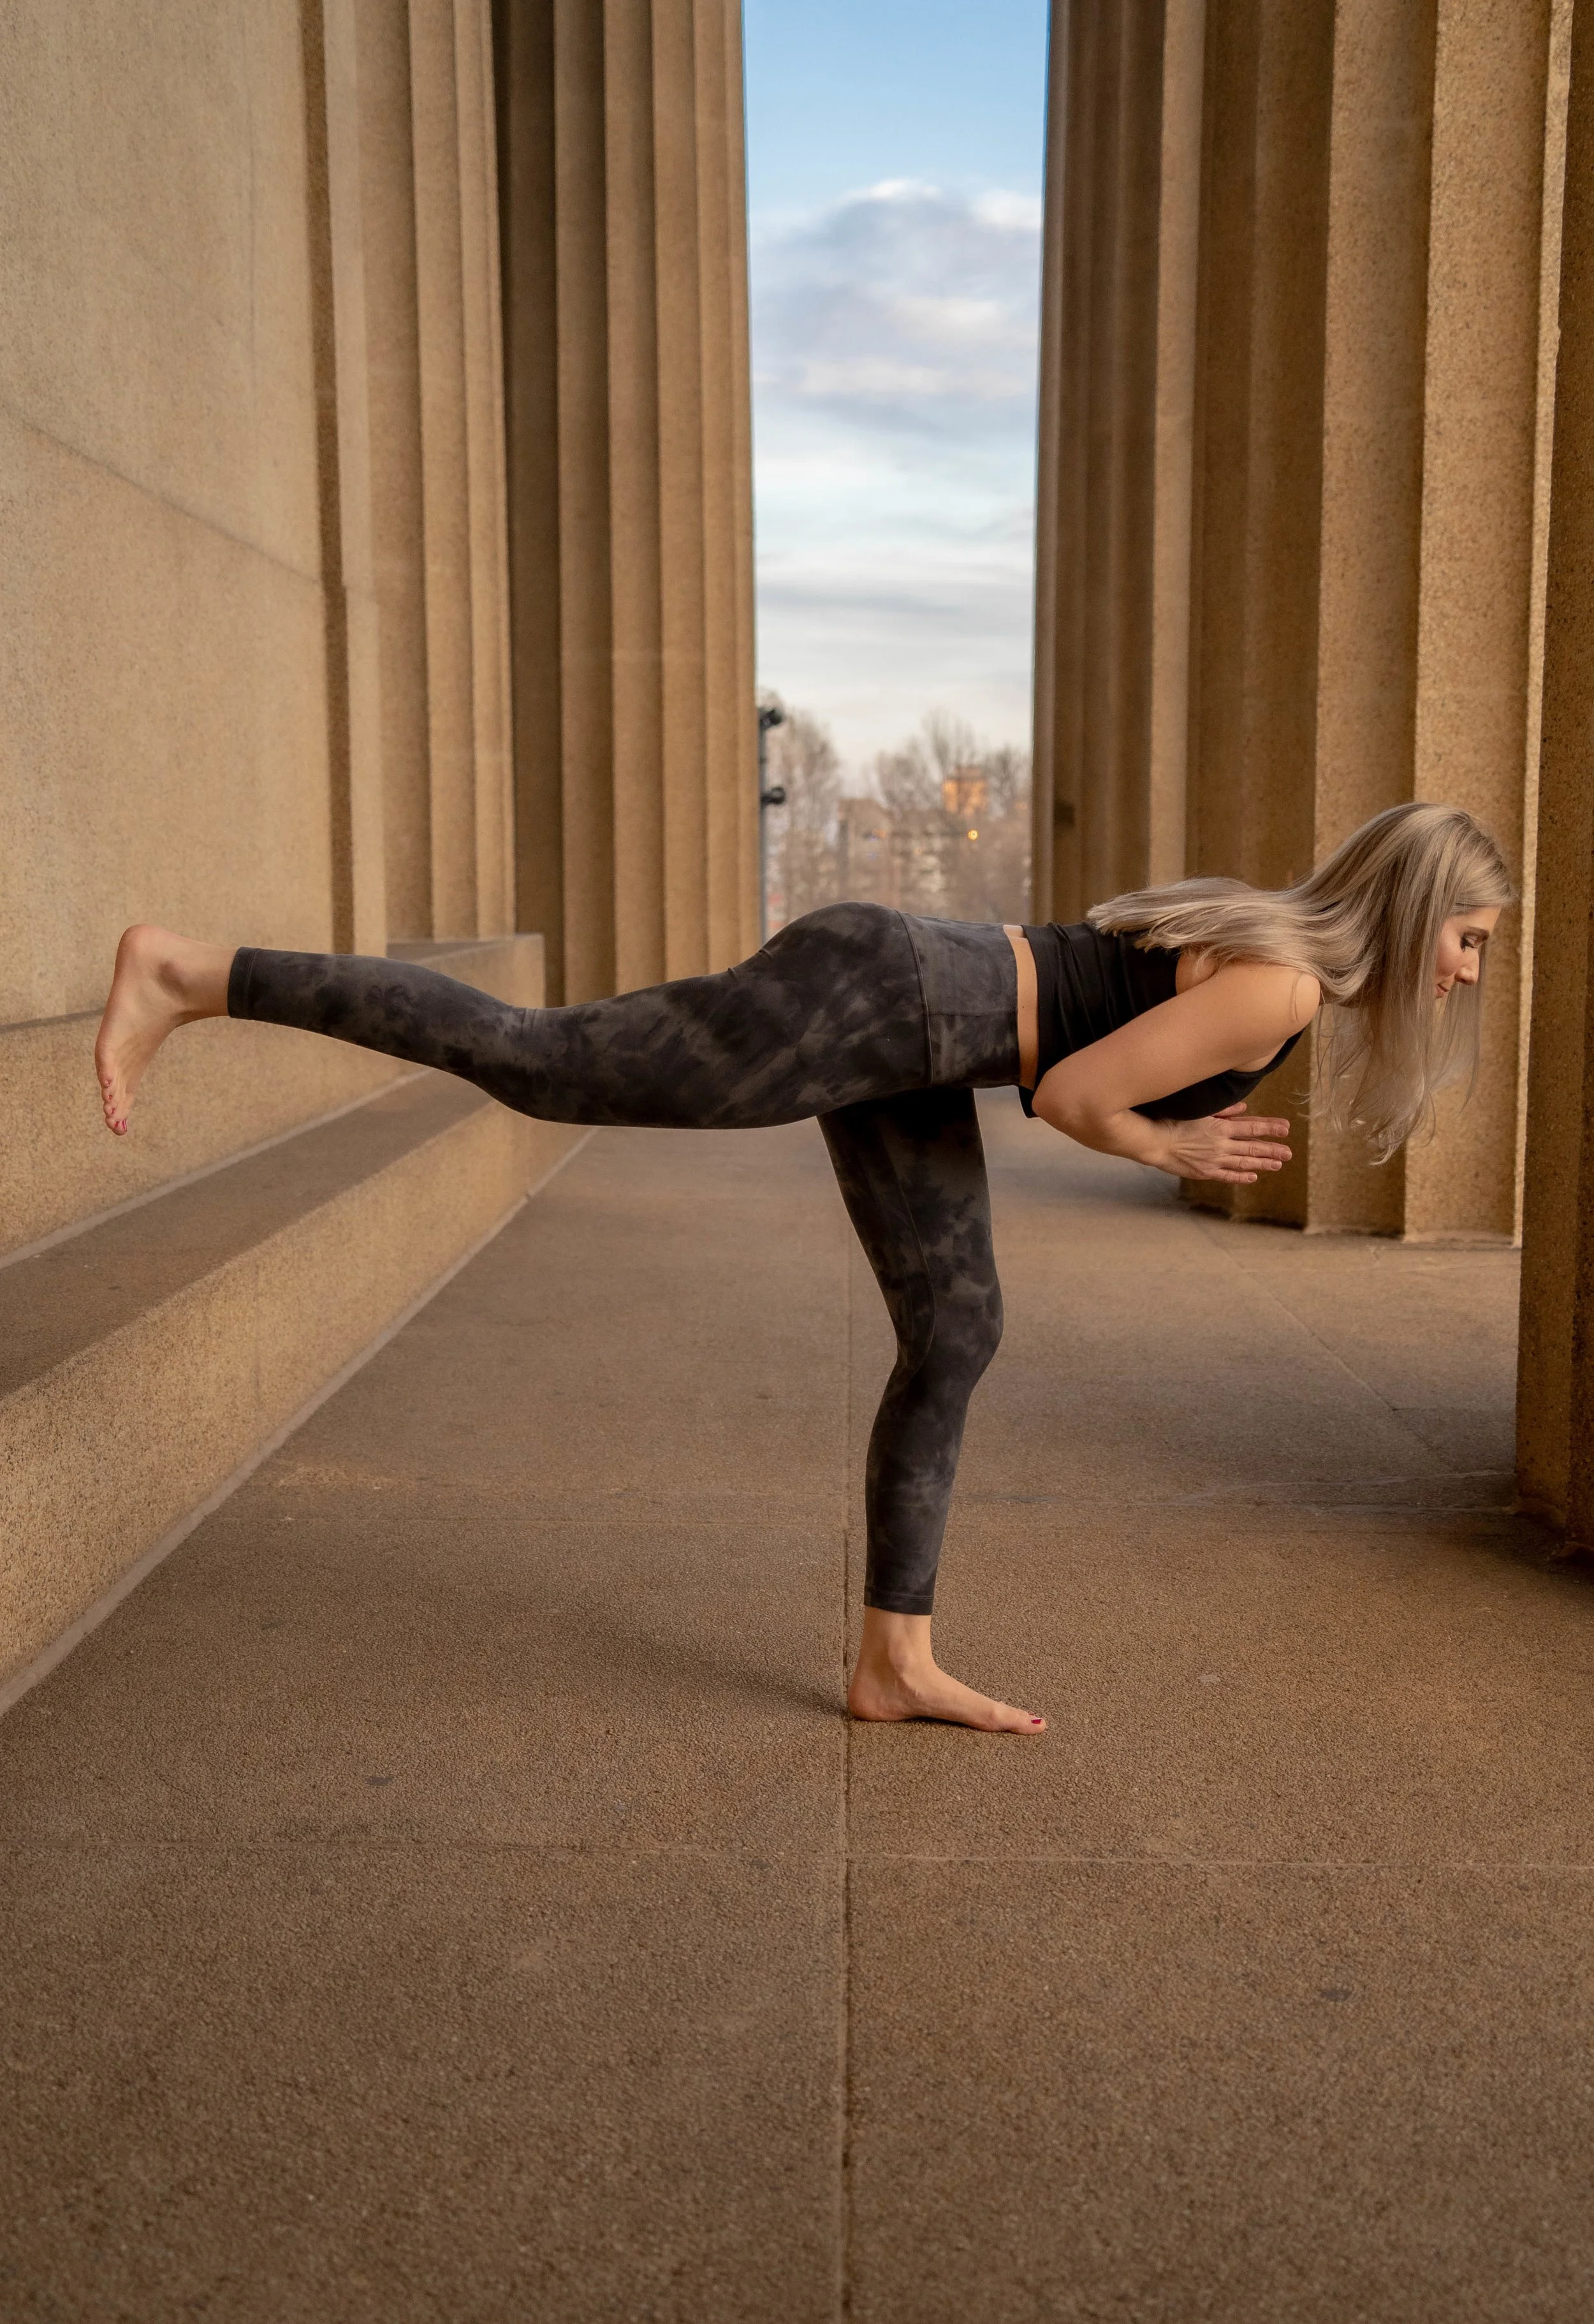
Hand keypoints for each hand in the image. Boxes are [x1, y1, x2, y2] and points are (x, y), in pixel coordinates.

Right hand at [1159, 1102, 1292, 1183]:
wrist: (1156, 1143)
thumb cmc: (1174, 1121)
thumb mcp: (1200, 1110)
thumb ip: (1224, 1110)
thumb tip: (1244, 1108)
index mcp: (1221, 1128)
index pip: (1252, 1127)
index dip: (1270, 1128)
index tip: (1286, 1129)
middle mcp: (1222, 1145)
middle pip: (1253, 1147)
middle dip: (1273, 1150)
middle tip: (1289, 1153)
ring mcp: (1214, 1161)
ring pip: (1244, 1162)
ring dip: (1262, 1163)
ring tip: (1277, 1164)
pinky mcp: (1205, 1172)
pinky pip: (1228, 1175)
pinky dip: (1241, 1176)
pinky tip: (1253, 1176)